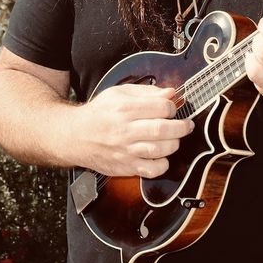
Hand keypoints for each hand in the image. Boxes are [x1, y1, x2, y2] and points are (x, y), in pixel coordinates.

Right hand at [71, 84, 193, 177]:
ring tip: (174, 138)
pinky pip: (151, 170)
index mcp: (123, 108)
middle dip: (181, 126)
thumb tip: (171, 93)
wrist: (75, 136)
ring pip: (159, 149)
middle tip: (187, 125)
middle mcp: (124, 129)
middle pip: (161, 129)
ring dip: (174, 143)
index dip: (172, 107)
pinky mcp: (125, 166)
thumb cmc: (99, 113)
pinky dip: (163, 164)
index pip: (159, 107)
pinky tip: (162, 156)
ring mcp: (125, 150)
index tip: (173, 108)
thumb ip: (146, 92)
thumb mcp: (118, 93)